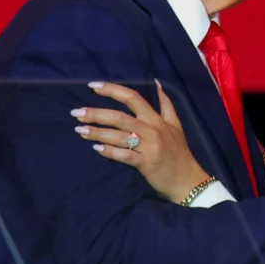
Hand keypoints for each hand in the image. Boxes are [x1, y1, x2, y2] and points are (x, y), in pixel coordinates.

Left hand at [72, 82, 210, 202]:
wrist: (188, 180)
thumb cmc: (179, 153)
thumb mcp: (176, 125)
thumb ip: (166, 104)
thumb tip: (157, 83)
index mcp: (156, 119)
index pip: (132, 98)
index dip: (112, 90)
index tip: (92, 86)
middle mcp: (151, 129)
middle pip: (119, 116)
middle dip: (96, 113)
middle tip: (76, 112)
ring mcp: (148, 146)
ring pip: (119, 135)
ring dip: (97, 132)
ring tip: (80, 130)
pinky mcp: (145, 163)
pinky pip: (124, 155)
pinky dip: (109, 152)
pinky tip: (96, 149)